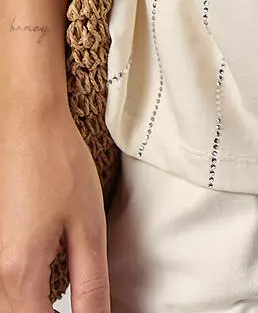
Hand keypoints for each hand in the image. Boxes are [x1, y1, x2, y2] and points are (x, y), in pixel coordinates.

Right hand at [0, 100, 109, 311]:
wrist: (27, 122)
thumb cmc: (58, 163)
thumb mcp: (88, 226)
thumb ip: (91, 284)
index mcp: (19, 273)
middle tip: (84, 307)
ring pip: (10, 305)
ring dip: (37, 307)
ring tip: (66, 301)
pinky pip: (6, 287)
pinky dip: (27, 293)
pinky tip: (47, 284)